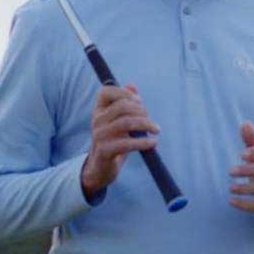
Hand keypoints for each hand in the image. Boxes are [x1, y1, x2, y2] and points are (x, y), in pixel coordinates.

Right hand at [81, 84, 159, 199]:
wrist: (101, 167)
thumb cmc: (114, 141)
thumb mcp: (119, 121)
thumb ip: (126, 104)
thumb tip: (132, 86)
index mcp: (99, 110)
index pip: (105, 92)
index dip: (124, 93)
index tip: (139, 101)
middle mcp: (96, 120)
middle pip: (122, 106)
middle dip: (142, 111)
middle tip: (151, 121)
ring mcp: (99, 135)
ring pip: (126, 123)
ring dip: (146, 124)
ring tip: (157, 130)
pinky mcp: (104, 151)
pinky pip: (127, 143)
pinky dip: (144, 142)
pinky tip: (153, 143)